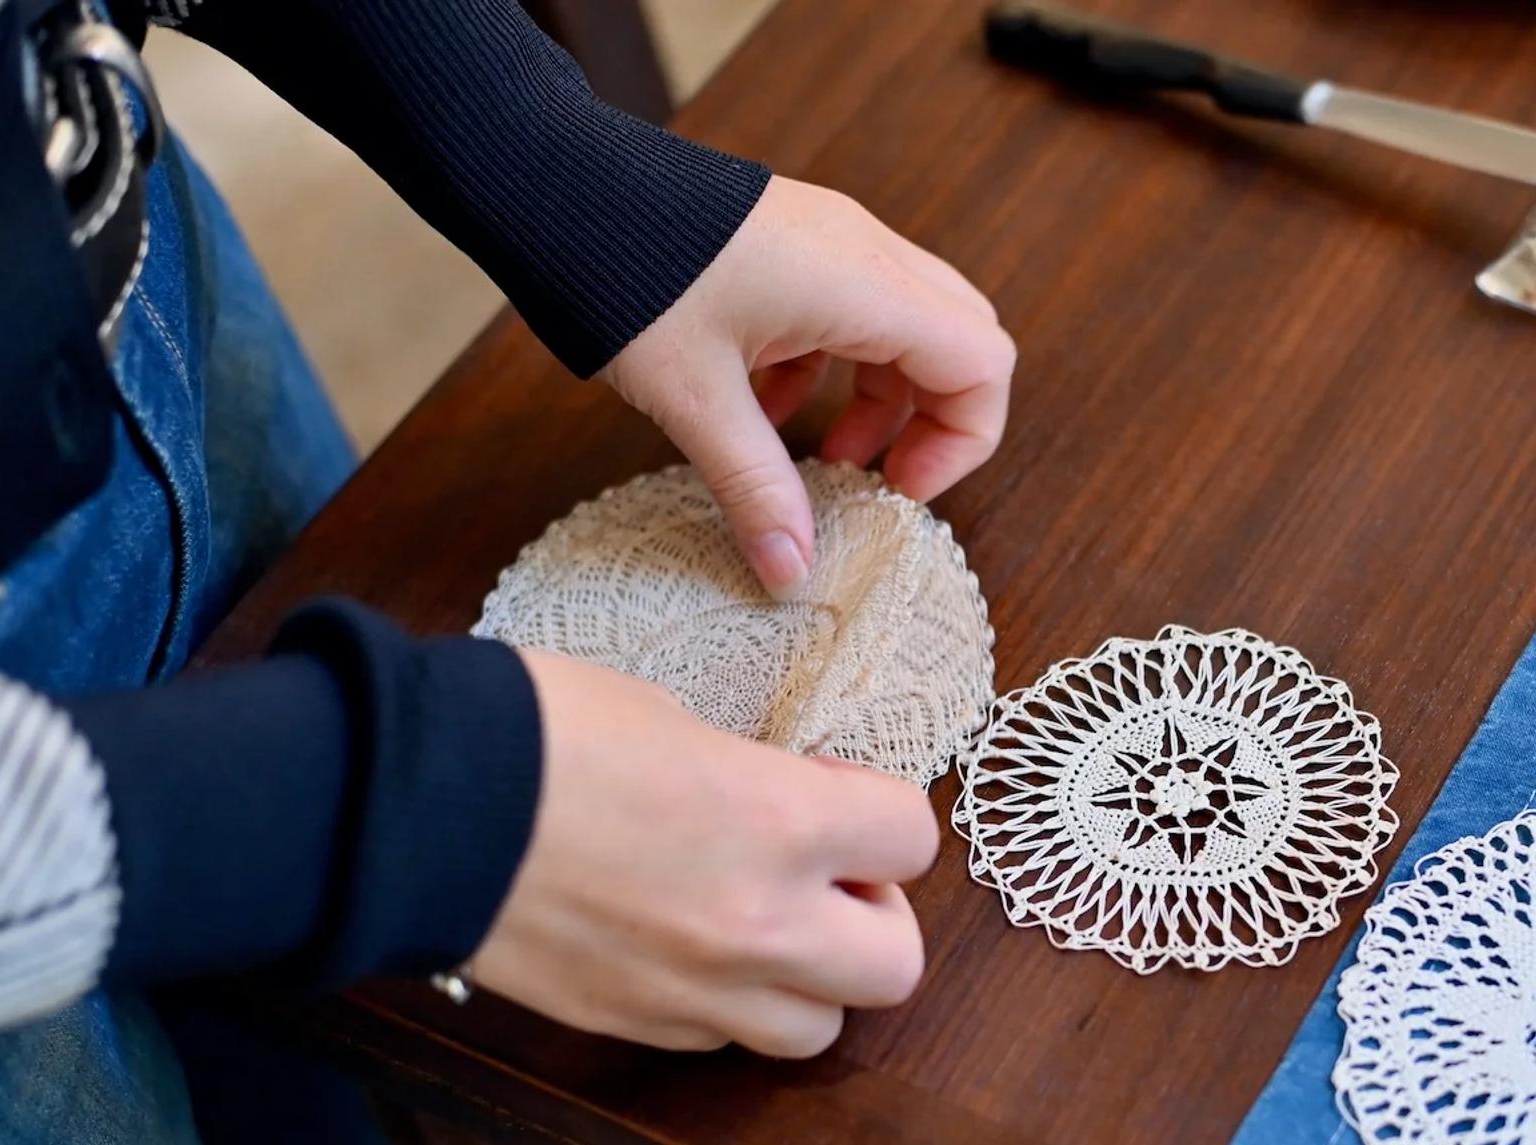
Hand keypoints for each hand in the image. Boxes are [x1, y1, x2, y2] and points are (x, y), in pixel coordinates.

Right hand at [471, 650, 937, 1054]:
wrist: (407, 804)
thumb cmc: (534, 729)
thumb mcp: (675, 722)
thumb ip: (758, 779)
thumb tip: (791, 806)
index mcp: (780, 823)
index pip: (912, 839)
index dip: (882, 813)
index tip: (834, 793)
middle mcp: (758, 924)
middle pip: (896, 968)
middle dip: (874, 917)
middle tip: (824, 874)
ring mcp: (695, 991)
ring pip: (816, 1030)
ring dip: (810, 981)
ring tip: (760, 923)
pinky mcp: (631, 1027)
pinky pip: (722, 1041)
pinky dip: (726, 1003)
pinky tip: (685, 947)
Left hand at [602, 177, 1015, 595]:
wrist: (554, 179)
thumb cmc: (628, 272)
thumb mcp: (694, 400)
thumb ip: (755, 489)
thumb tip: (792, 573)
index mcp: (864, 286)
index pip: (982, 363)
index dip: (962, 441)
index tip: (900, 489)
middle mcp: (865, 254)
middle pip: (959, 341)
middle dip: (933, 420)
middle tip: (877, 476)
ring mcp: (830, 242)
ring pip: (905, 328)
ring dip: (878, 401)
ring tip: (818, 456)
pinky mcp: (793, 243)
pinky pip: (848, 312)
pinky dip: (828, 369)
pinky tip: (763, 406)